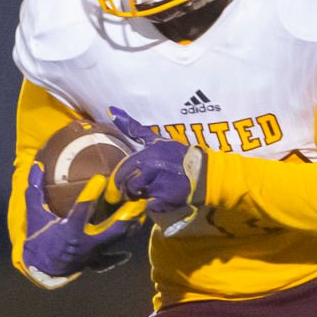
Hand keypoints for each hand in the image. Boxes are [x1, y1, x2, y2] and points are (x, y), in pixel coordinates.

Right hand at [21, 164, 150, 286]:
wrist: (38, 269)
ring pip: (118, 240)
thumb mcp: (34, 215)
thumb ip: (35, 191)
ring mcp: (94, 252)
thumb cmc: (36, 240)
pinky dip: (119, 255)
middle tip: (139, 200)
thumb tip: (36, 164)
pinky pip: (111, 258)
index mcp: (70, 229)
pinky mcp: (96, 261)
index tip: (101, 177)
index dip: (91, 193)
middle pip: (113, 229)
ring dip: (130, 227)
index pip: (82, 209)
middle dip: (127, 215)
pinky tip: (128, 250)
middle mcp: (86, 241)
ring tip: (142, 212)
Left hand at [107, 107, 206, 222]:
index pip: (122, 170)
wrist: (205, 174)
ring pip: (138, 196)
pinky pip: (149, 206)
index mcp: (146, 155)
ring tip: (154, 190)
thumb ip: (134, 128)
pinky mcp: (165, 200)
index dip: (121, 178)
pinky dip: (154, 205)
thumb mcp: (156, 140)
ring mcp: (158, 186)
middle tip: (139, 188)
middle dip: (130, 189)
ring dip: (143, 196)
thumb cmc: (178, 156)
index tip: (124, 181)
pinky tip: (162, 199)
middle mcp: (151, 169)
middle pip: (127, 185)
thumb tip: (111, 110)